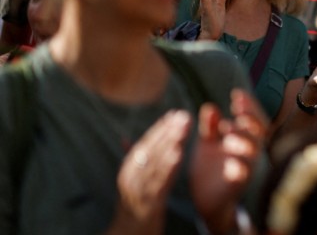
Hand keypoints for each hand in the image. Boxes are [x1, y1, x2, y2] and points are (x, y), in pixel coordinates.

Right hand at [109, 110, 190, 233]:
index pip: (144, 145)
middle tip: (183, 115)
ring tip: (184, 128)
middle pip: (150, 150)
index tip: (174, 113)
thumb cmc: (134, 210)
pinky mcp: (148, 205)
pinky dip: (168, 167)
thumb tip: (125, 138)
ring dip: (170, 143)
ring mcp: (137, 192)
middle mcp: (130, 179)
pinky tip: (179, 154)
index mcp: (128, 172)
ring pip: (154, 163)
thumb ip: (134, 162)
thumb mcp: (132, 185)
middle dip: (167, 131)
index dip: (159, 128)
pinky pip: (159, 183)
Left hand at [190, 89, 266, 234]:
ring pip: (253, 150)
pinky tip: (230, 160)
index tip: (236, 94)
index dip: (248, 105)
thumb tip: (210, 107)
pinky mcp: (238, 184)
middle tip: (238, 107)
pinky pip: (243, 174)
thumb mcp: (208, 144)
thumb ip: (210, 127)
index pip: (252, 117)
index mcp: (243, 138)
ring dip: (244, 138)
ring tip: (228, 130)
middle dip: (250, 117)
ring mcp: (247, 167)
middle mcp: (249, 151)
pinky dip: (239, 166)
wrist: (207, 200)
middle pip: (259, 130)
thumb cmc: (211, 169)